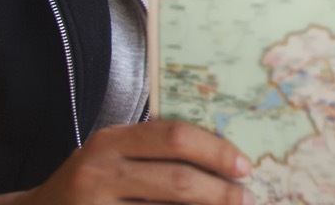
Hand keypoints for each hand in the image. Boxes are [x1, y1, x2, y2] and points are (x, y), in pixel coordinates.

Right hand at [14, 120, 253, 204]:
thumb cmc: (86, 189)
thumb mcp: (112, 159)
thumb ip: (154, 153)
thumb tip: (223, 161)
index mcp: (109, 141)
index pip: (174, 136)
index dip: (216, 151)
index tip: (244, 166)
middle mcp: (97, 172)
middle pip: (177, 180)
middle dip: (220, 193)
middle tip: (247, 199)